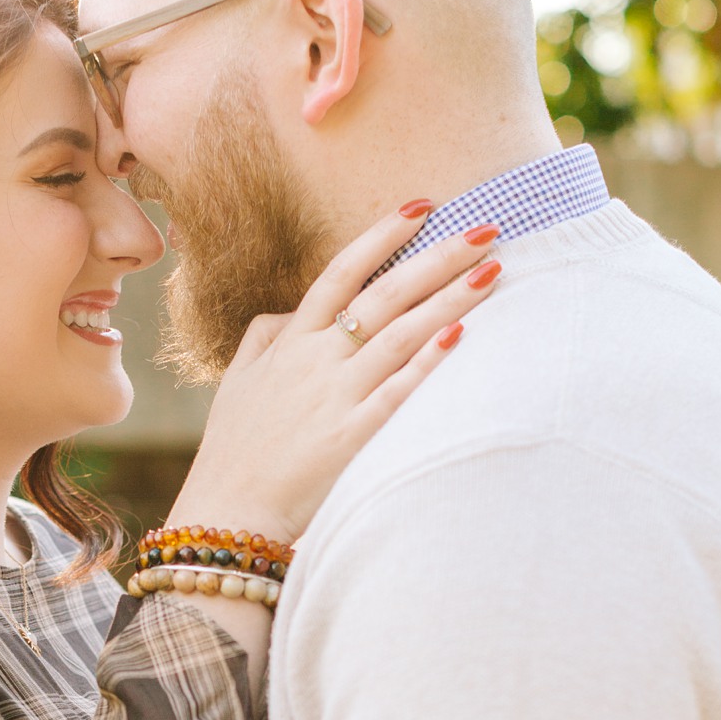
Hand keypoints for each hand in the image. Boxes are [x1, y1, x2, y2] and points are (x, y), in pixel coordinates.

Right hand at [172, 212, 500, 545]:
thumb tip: (292, 311)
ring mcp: (334, 398)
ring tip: (493, 271)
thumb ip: (264, 336)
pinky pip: (396, 392)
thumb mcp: (238, 382)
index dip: (383, 235)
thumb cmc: (235, 451)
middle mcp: (315, 361)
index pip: (341, 273)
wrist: (227, 514)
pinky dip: (427, 362)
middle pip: (384, 294)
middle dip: (438, 257)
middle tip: (487, 229)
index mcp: (290, 342)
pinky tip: (461, 334)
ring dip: (448, 298)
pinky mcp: (351, 439)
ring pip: (399, 334)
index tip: (422, 206)